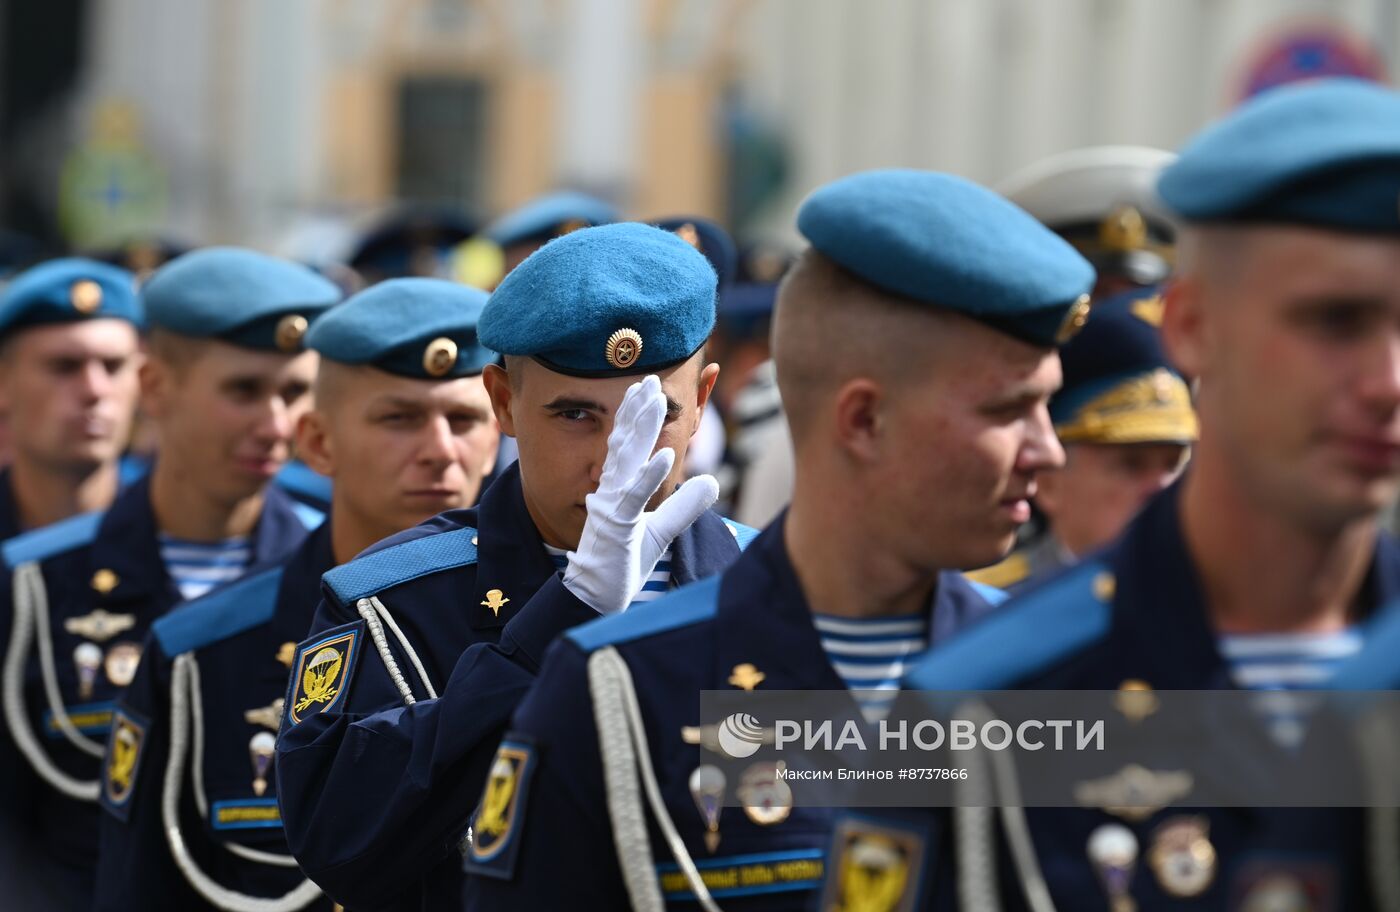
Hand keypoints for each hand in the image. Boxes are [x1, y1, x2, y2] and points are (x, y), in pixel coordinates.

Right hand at [562, 375, 718, 613]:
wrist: (597, 596)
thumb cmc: (623, 562)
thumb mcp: (662, 531)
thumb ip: (685, 506)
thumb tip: (712, 482)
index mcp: (618, 487)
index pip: (628, 443)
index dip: (636, 414)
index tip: (647, 386)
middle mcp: (610, 490)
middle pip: (625, 441)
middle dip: (637, 409)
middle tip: (649, 379)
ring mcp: (610, 505)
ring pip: (626, 459)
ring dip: (640, 428)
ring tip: (653, 400)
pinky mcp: (616, 526)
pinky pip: (633, 496)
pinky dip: (649, 475)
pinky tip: (664, 455)